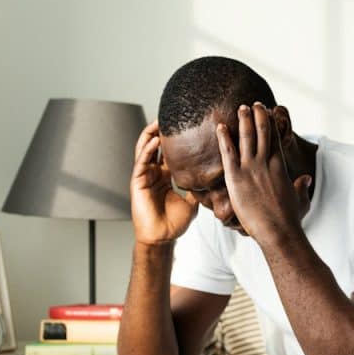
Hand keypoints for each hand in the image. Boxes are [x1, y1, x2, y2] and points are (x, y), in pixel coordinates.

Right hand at [130, 121, 197, 244]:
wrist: (163, 238)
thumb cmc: (174, 223)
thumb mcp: (193, 200)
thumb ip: (199, 187)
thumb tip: (216, 177)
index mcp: (165, 176)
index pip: (169, 152)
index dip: (174, 139)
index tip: (186, 125)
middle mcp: (154, 173)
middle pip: (155, 145)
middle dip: (161, 130)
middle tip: (171, 115)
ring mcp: (144, 176)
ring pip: (145, 149)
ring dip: (151, 134)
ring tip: (160, 121)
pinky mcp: (137, 182)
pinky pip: (141, 163)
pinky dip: (148, 151)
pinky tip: (156, 141)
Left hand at [215, 103, 310, 243]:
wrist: (278, 231)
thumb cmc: (290, 218)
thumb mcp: (300, 198)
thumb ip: (301, 186)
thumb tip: (306, 178)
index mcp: (280, 165)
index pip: (275, 138)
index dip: (271, 123)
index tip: (269, 112)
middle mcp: (265, 162)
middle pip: (262, 131)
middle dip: (258, 115)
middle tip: (254, 104)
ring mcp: (250, 168)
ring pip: (246, 137)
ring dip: (243, 120)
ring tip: (241, 107)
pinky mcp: (236, 177)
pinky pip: (228, 152)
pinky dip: (224, 137)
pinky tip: (219, 126)